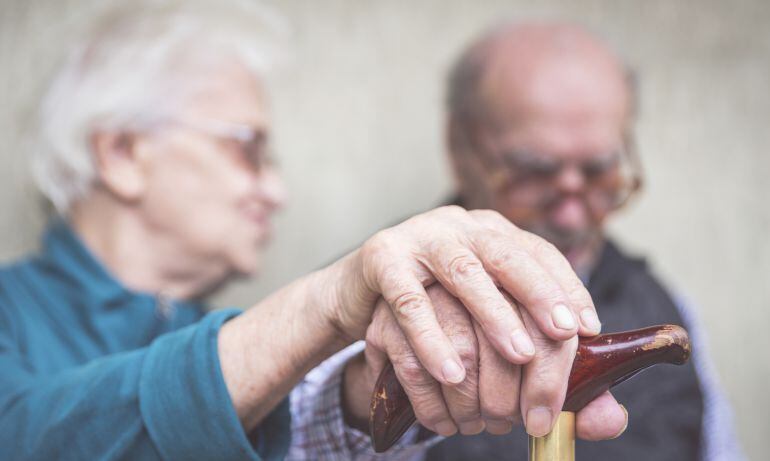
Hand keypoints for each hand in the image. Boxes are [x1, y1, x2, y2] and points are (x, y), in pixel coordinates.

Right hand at [329, 206, 601, 385]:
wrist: (359, 293)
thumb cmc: (432, 311)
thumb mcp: (480, 325)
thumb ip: (541, 369)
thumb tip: (608, 420)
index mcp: (491, 234)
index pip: (538, 253)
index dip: (566, 287)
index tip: (587, 328)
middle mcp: (460, 227)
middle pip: (506, 253)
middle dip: (539, 292)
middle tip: (564, 334)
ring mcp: (420, 237)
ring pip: (462, 271)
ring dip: (493, 314)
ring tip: (519, 355)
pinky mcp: (382, 258)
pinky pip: (409, 300)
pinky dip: (431, 338)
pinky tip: (452, 372)